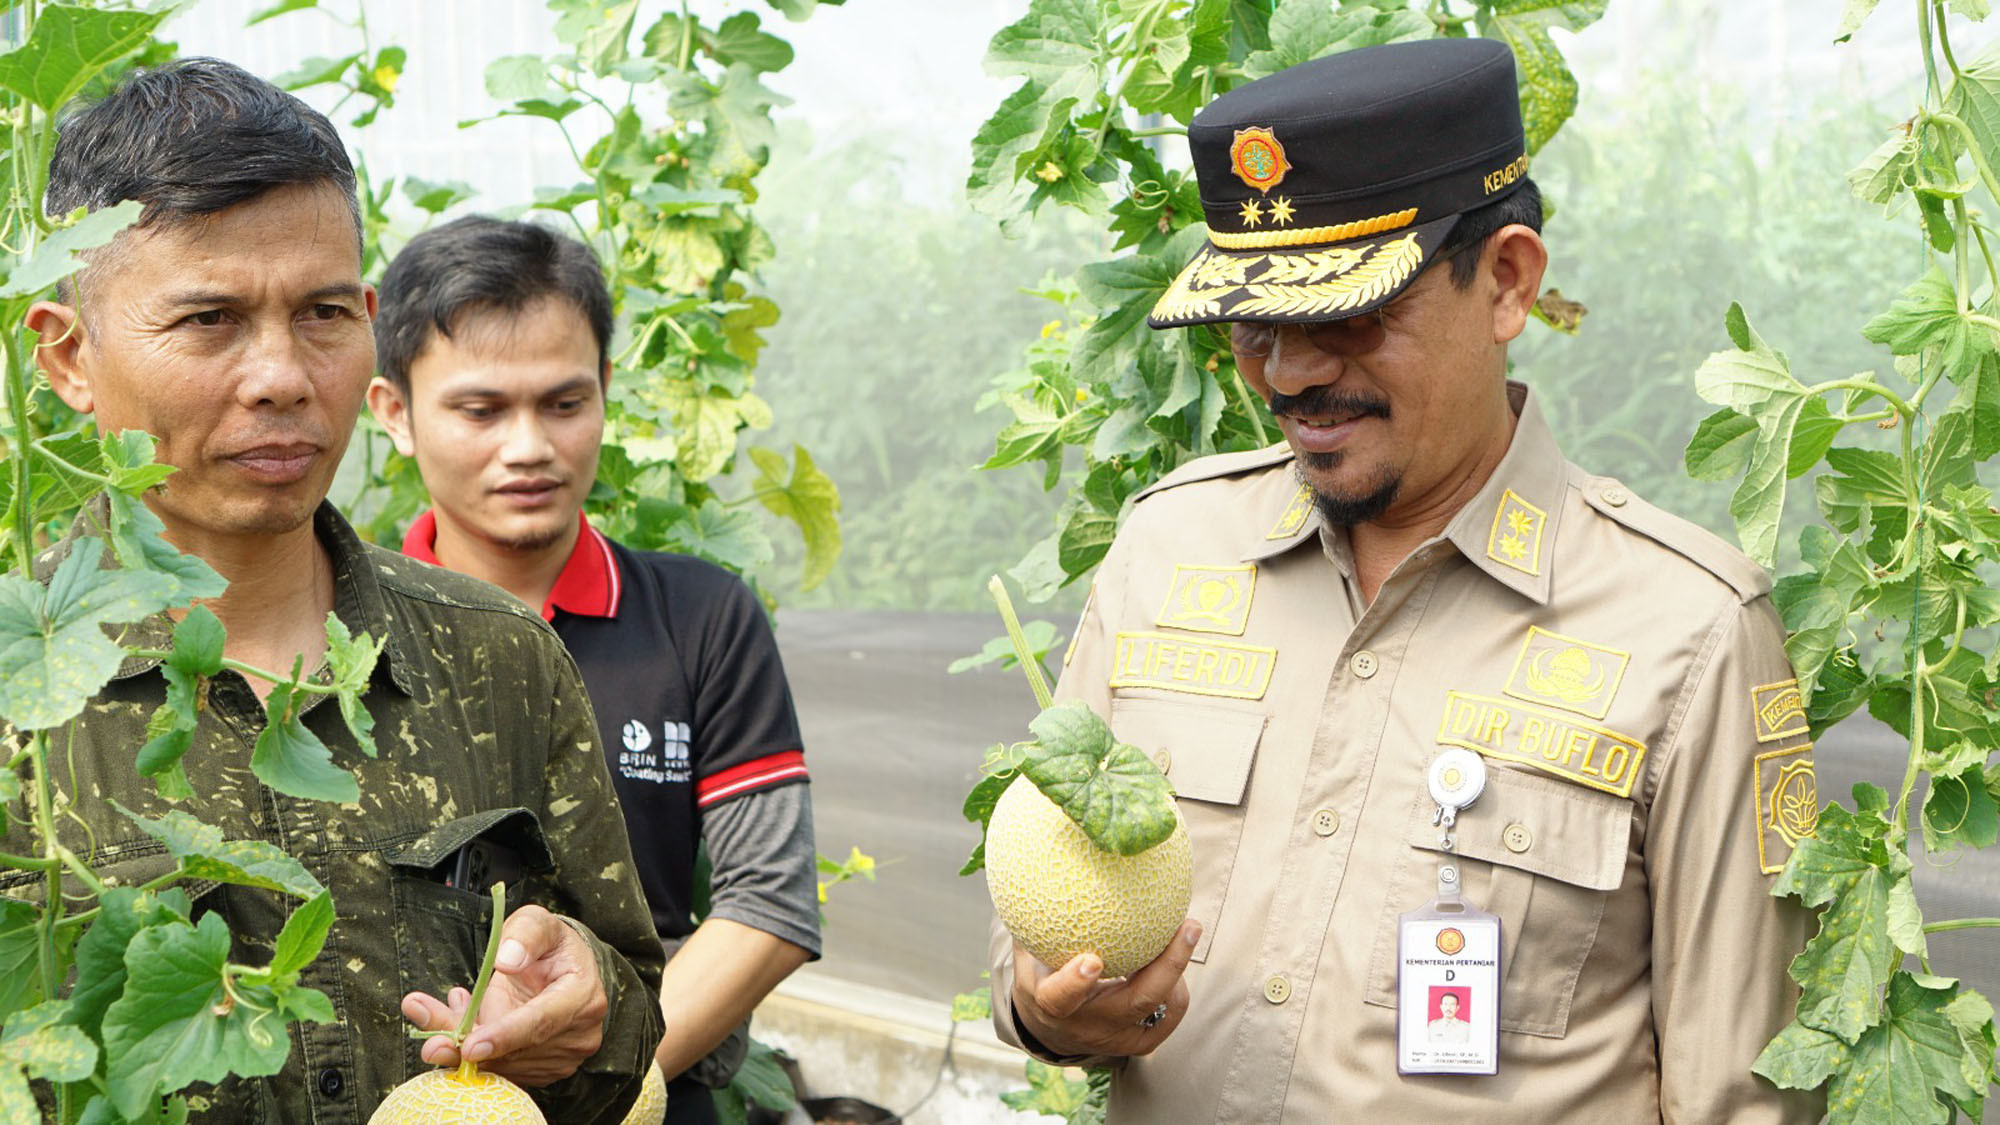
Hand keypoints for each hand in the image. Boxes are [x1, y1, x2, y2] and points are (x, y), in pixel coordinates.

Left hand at [401, 905, 608, 1086]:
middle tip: (430, 1046)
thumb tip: (507, 960)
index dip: (504, 1035)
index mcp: (582, 995)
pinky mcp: (544, 1071)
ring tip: (440, 1015)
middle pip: (515, 1051)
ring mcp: (563, 1058)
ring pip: (502, 1065)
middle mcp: (578, 1034)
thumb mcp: (538, 923)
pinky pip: (500, 1070)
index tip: (469, 1046)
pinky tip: (460, 1025)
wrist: (563, 972)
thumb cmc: (549, 946)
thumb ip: (524, 934)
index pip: (541, 1022)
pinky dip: (471, 1054)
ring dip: (462, 1049)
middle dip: (467, 1049)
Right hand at [1011, 919, 1200, 1058]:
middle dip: (1166, 966)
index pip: (1060, 997)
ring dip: (1177, 972)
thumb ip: (1035, 920)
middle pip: (1133, 1003)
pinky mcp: (1137, 1045)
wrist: (1052, 1029)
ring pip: (1158, 1010)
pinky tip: (1176, 963)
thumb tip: (1042, 870)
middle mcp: (1086, 1026)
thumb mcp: (1029, 954)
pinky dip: (1177, 992)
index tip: (1092, 959)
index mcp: (1051, 1003)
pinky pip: (1168, 1019)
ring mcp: (1114, 1039)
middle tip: (1188, 926)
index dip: (1075, 982)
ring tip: (1186, 933)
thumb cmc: (1041, 976)